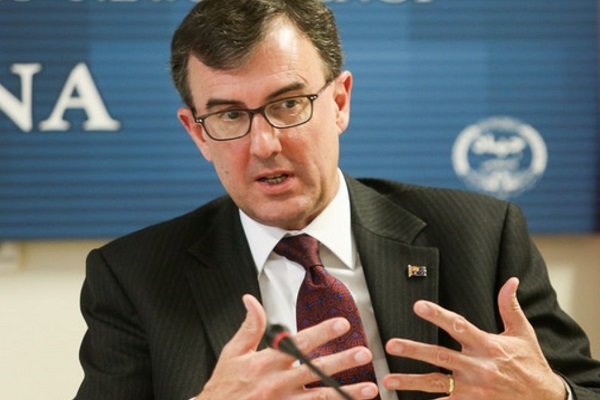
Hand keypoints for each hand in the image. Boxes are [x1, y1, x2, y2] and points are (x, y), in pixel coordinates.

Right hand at [196, 294, 378, 399]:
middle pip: (316, 370)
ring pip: (322, 397)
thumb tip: (251, 300)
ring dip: (347, 392)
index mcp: (267, 362)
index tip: (341, 324)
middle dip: (342, 361)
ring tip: (370, 388)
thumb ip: (249, 327)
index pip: (299, 344)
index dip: (322, 333)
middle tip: (364, 353)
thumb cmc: (224, 385)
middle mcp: (278, 383)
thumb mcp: (233, 352)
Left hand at [384, 277, 566, 398]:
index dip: (438, 315)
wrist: (544, 399)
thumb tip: (510, 281)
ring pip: (436, 384)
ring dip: (411, 381)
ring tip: (387, 379)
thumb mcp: (523, 333)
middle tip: (391, 344)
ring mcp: (474, 389)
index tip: (418, 306)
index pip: (459, 326)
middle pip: (441, 356)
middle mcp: (478, 367)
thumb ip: (510, 306)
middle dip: (415, 350)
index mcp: (488, 345)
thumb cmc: (531, 363)